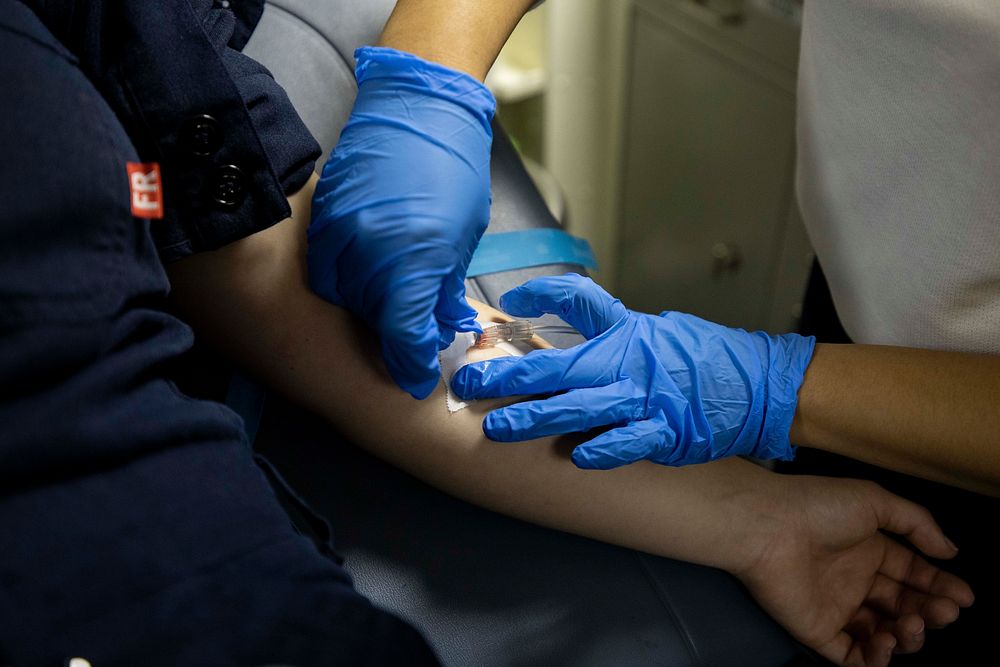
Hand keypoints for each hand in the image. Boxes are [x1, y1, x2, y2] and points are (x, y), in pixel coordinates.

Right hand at [309, 47, 494, 398]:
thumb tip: (435, 327)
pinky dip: (347, 284)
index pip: (404, 337)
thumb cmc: (453, 171)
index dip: (413, 366)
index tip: (420, 379)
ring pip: (343, 300)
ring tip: (394, 304)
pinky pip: (326, 271)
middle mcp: (368, 253)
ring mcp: (338, 235)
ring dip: (369, 312)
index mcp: (412, 259)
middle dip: (395, 338)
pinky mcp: (322, 219)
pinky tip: (368, 279)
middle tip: (416, 339)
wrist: (417, 108)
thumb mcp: (462, 237)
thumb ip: (442, 288)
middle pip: (372, 322)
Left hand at [451, 273, 815, 467]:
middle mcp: (629, 364)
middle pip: (559, 366)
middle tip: (468, 385)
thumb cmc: (692, 357)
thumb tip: (537, 310)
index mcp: (623, 333)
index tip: (503, 309)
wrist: (753, 386)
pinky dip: (604, 450)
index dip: (540, 297)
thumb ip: (597, 324)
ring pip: (582, 408)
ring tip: (500, 429)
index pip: (578, 302)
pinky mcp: (666, 433)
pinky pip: (629, 442)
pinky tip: (578, 457)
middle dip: (509, 378)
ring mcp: (646, 399)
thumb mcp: (645, 329)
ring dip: (537, 418)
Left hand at [737, 476, 973, 665]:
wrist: (768, 527)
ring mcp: (837, 608)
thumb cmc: (819, 507)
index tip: (965, 598)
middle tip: (943, 612)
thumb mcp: (875, 501)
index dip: (941, 587)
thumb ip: (917, 524)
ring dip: (909, 637)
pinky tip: (887, 642)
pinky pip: (853, 656)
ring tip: (913, 624)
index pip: (914, 576)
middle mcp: (856, 581)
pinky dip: (876, 659)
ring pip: (885, 636)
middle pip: (904, 608)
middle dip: (931, 613)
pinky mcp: (818, 631)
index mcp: (870, 550)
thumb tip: (952, 552)